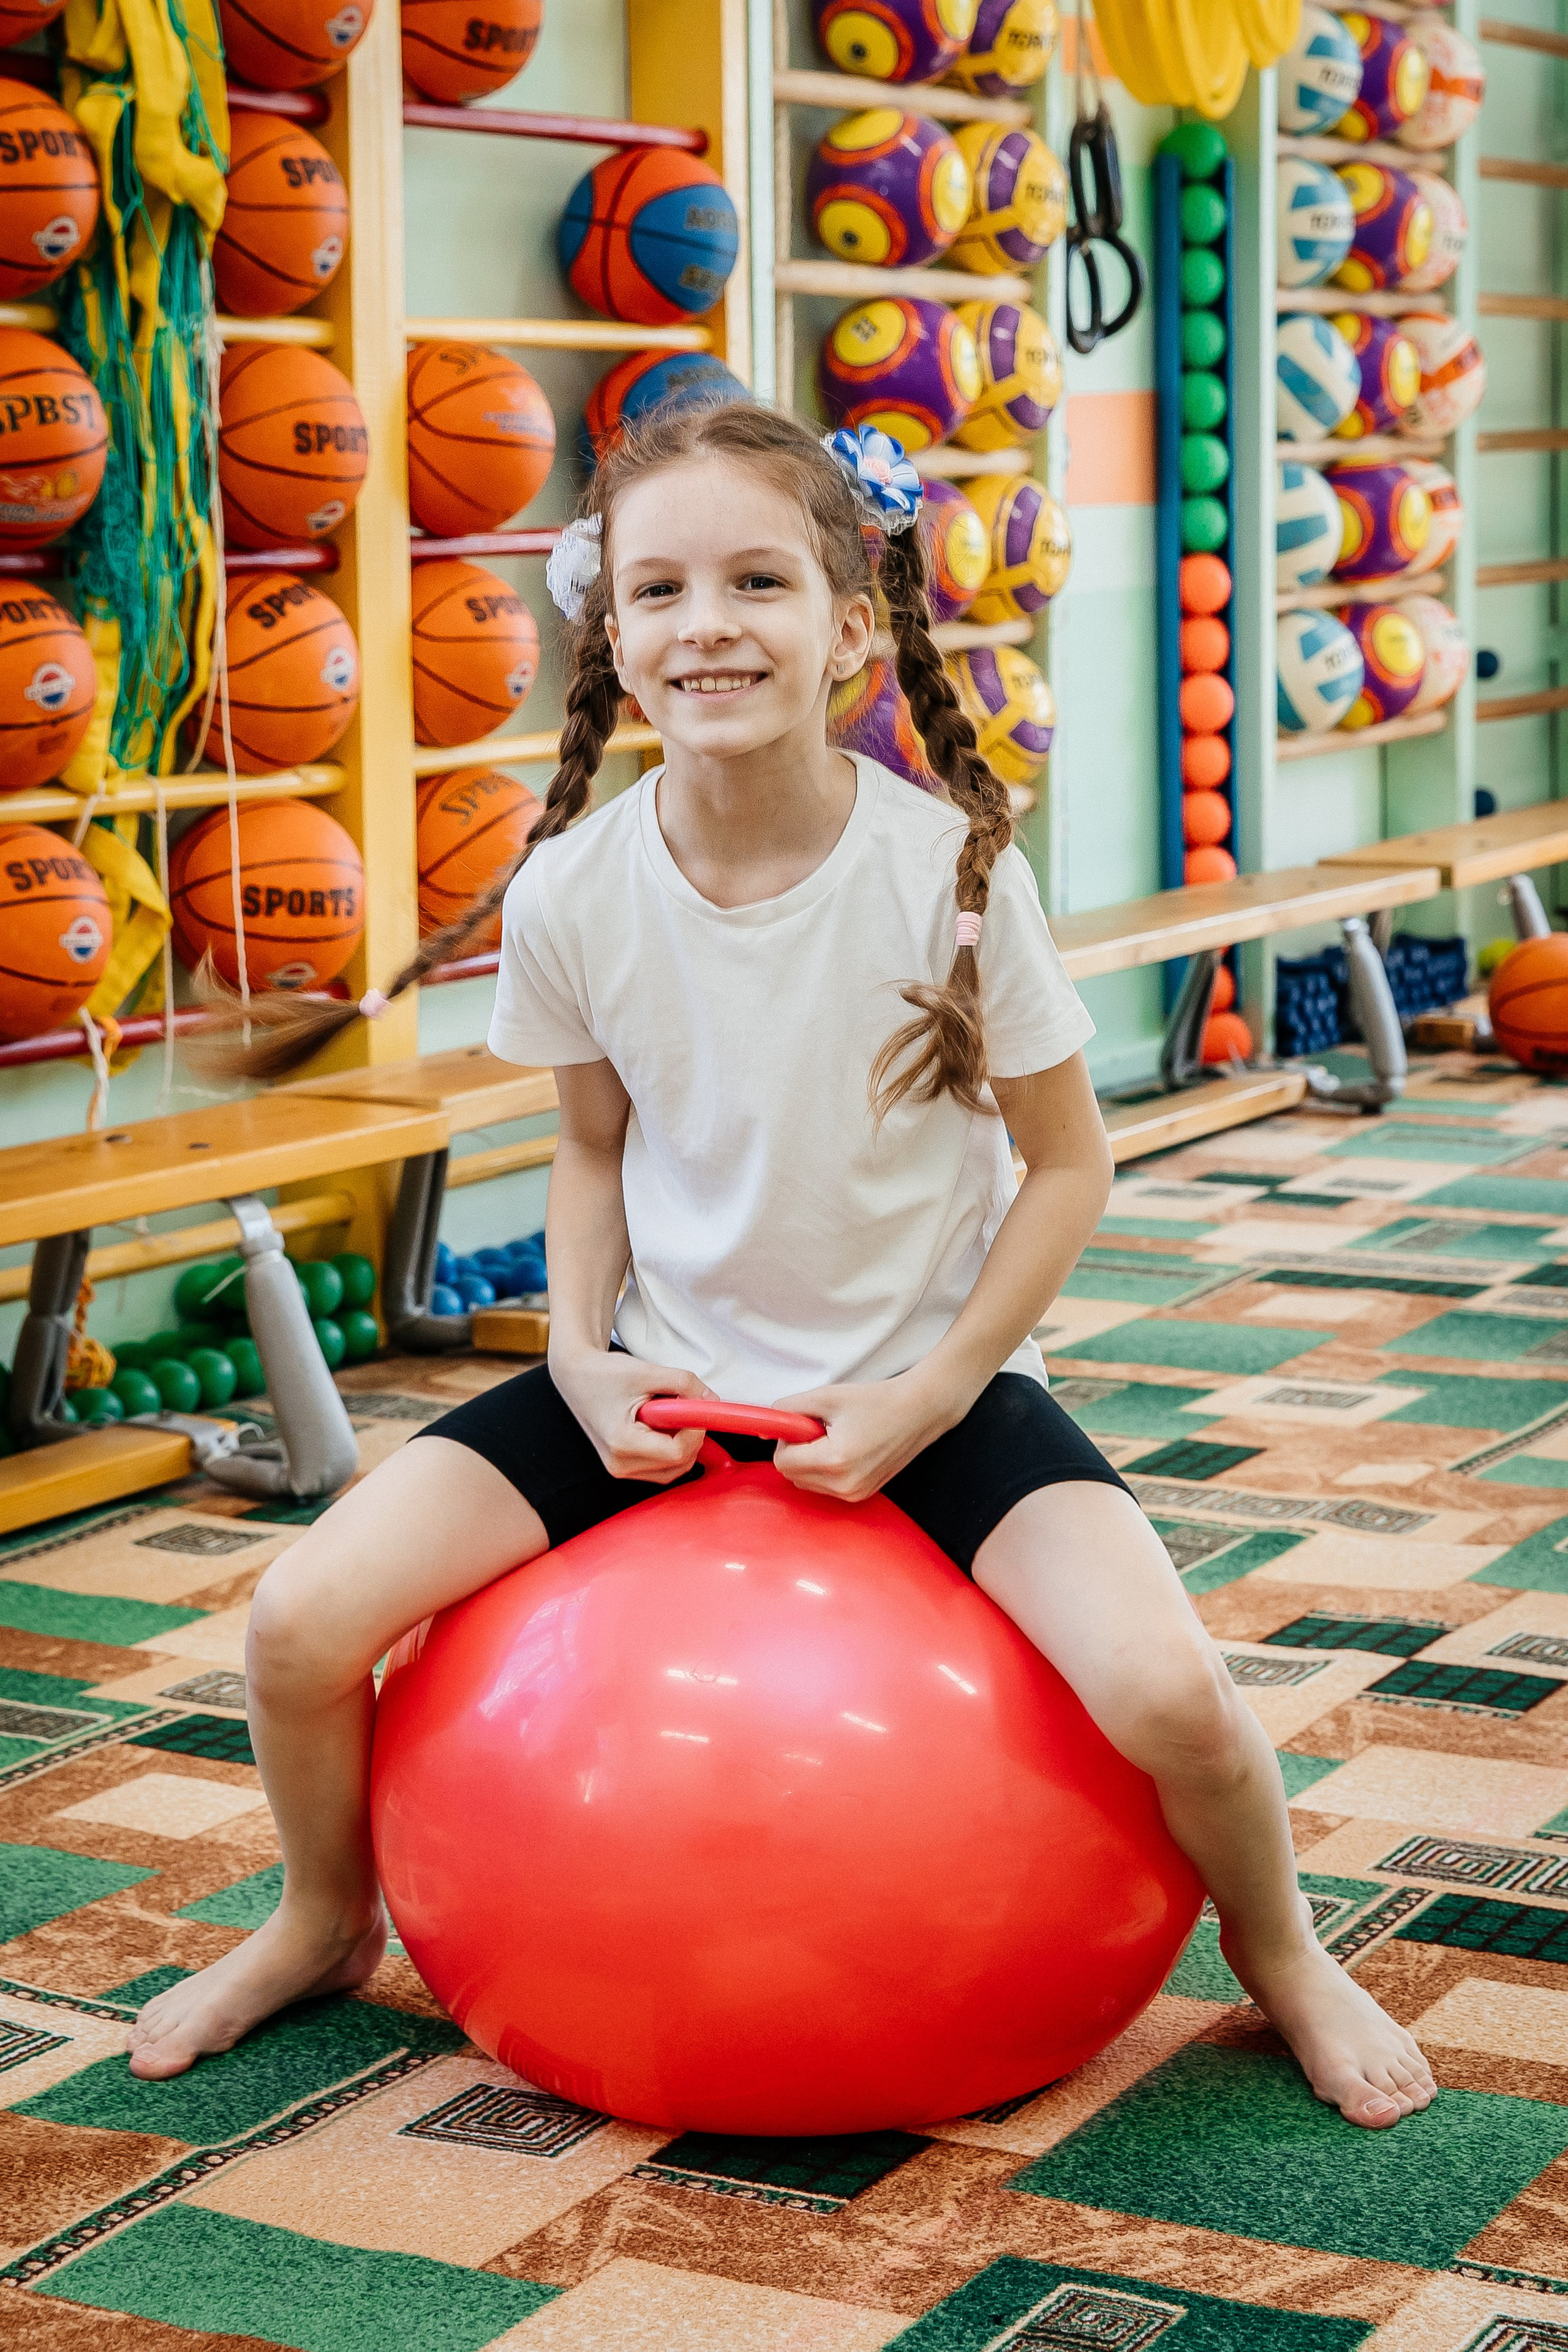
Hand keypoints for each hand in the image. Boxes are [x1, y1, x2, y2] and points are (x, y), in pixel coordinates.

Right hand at [549, 1348, 715, 1483]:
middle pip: (678, 1465)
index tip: (696, 1407)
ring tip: (668, 1414)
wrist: (577, 1376)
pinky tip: (662, 1425)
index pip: (677, 1452)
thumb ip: (685, 1384)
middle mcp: (619, 1464)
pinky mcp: (623, 1466)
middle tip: (685, 1407)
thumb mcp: (649, 1371)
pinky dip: (672, 1449)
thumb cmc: (606, 1373)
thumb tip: (713, 1401)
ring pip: (673, 1470)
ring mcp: (619, 1469)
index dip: (696, 1430)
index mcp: (622, 1442)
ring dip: (683, 1444)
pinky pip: (661, 1468)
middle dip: (692, 1437)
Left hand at [770, 1370, 963, 1502]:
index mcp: (835, 1461)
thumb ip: (788, 1409)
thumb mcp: (826, 1396)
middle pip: (792, 1476)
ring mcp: (855, 1494)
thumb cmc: (876, 1400)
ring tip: (837, 1438)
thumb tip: (764, 1426)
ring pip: (806, 1483)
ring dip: (810, 1462)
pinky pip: (825, 1488)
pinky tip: (846, 1449)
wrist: (919, 1411)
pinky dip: (825, 1470)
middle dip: (797, 1452)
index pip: (783, 1462)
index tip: (804, 1424)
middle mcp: (844, 1485)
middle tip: (821, 1429)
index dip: (787, 1440)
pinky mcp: (862, 1495)